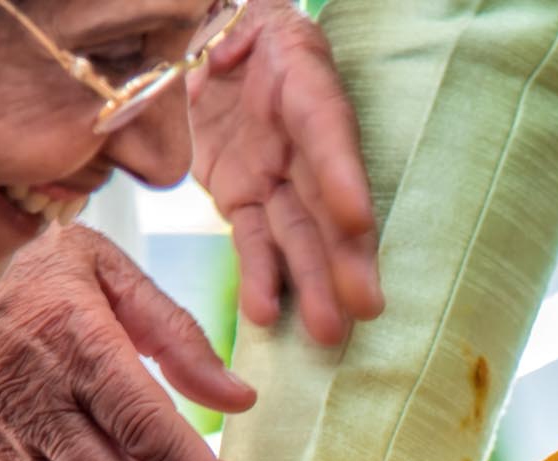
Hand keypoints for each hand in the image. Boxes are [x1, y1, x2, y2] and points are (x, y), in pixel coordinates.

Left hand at [191, 0, 380, 345]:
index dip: (342, 174)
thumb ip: (215, 42)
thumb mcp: (210, 11)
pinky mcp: (244, 193)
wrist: (194, 21)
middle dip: (344, 256)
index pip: (325, 127)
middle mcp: (298, 131)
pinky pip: (256, 240)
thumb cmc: (207, 9)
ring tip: (330, 332)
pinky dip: (261, 277)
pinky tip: (266, 314)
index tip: (357, 219)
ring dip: (314, 284)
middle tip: (364, 305)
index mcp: (300, 72)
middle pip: (326, 198)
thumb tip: (209, 63)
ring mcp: (274, 167)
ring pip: (299, 231)